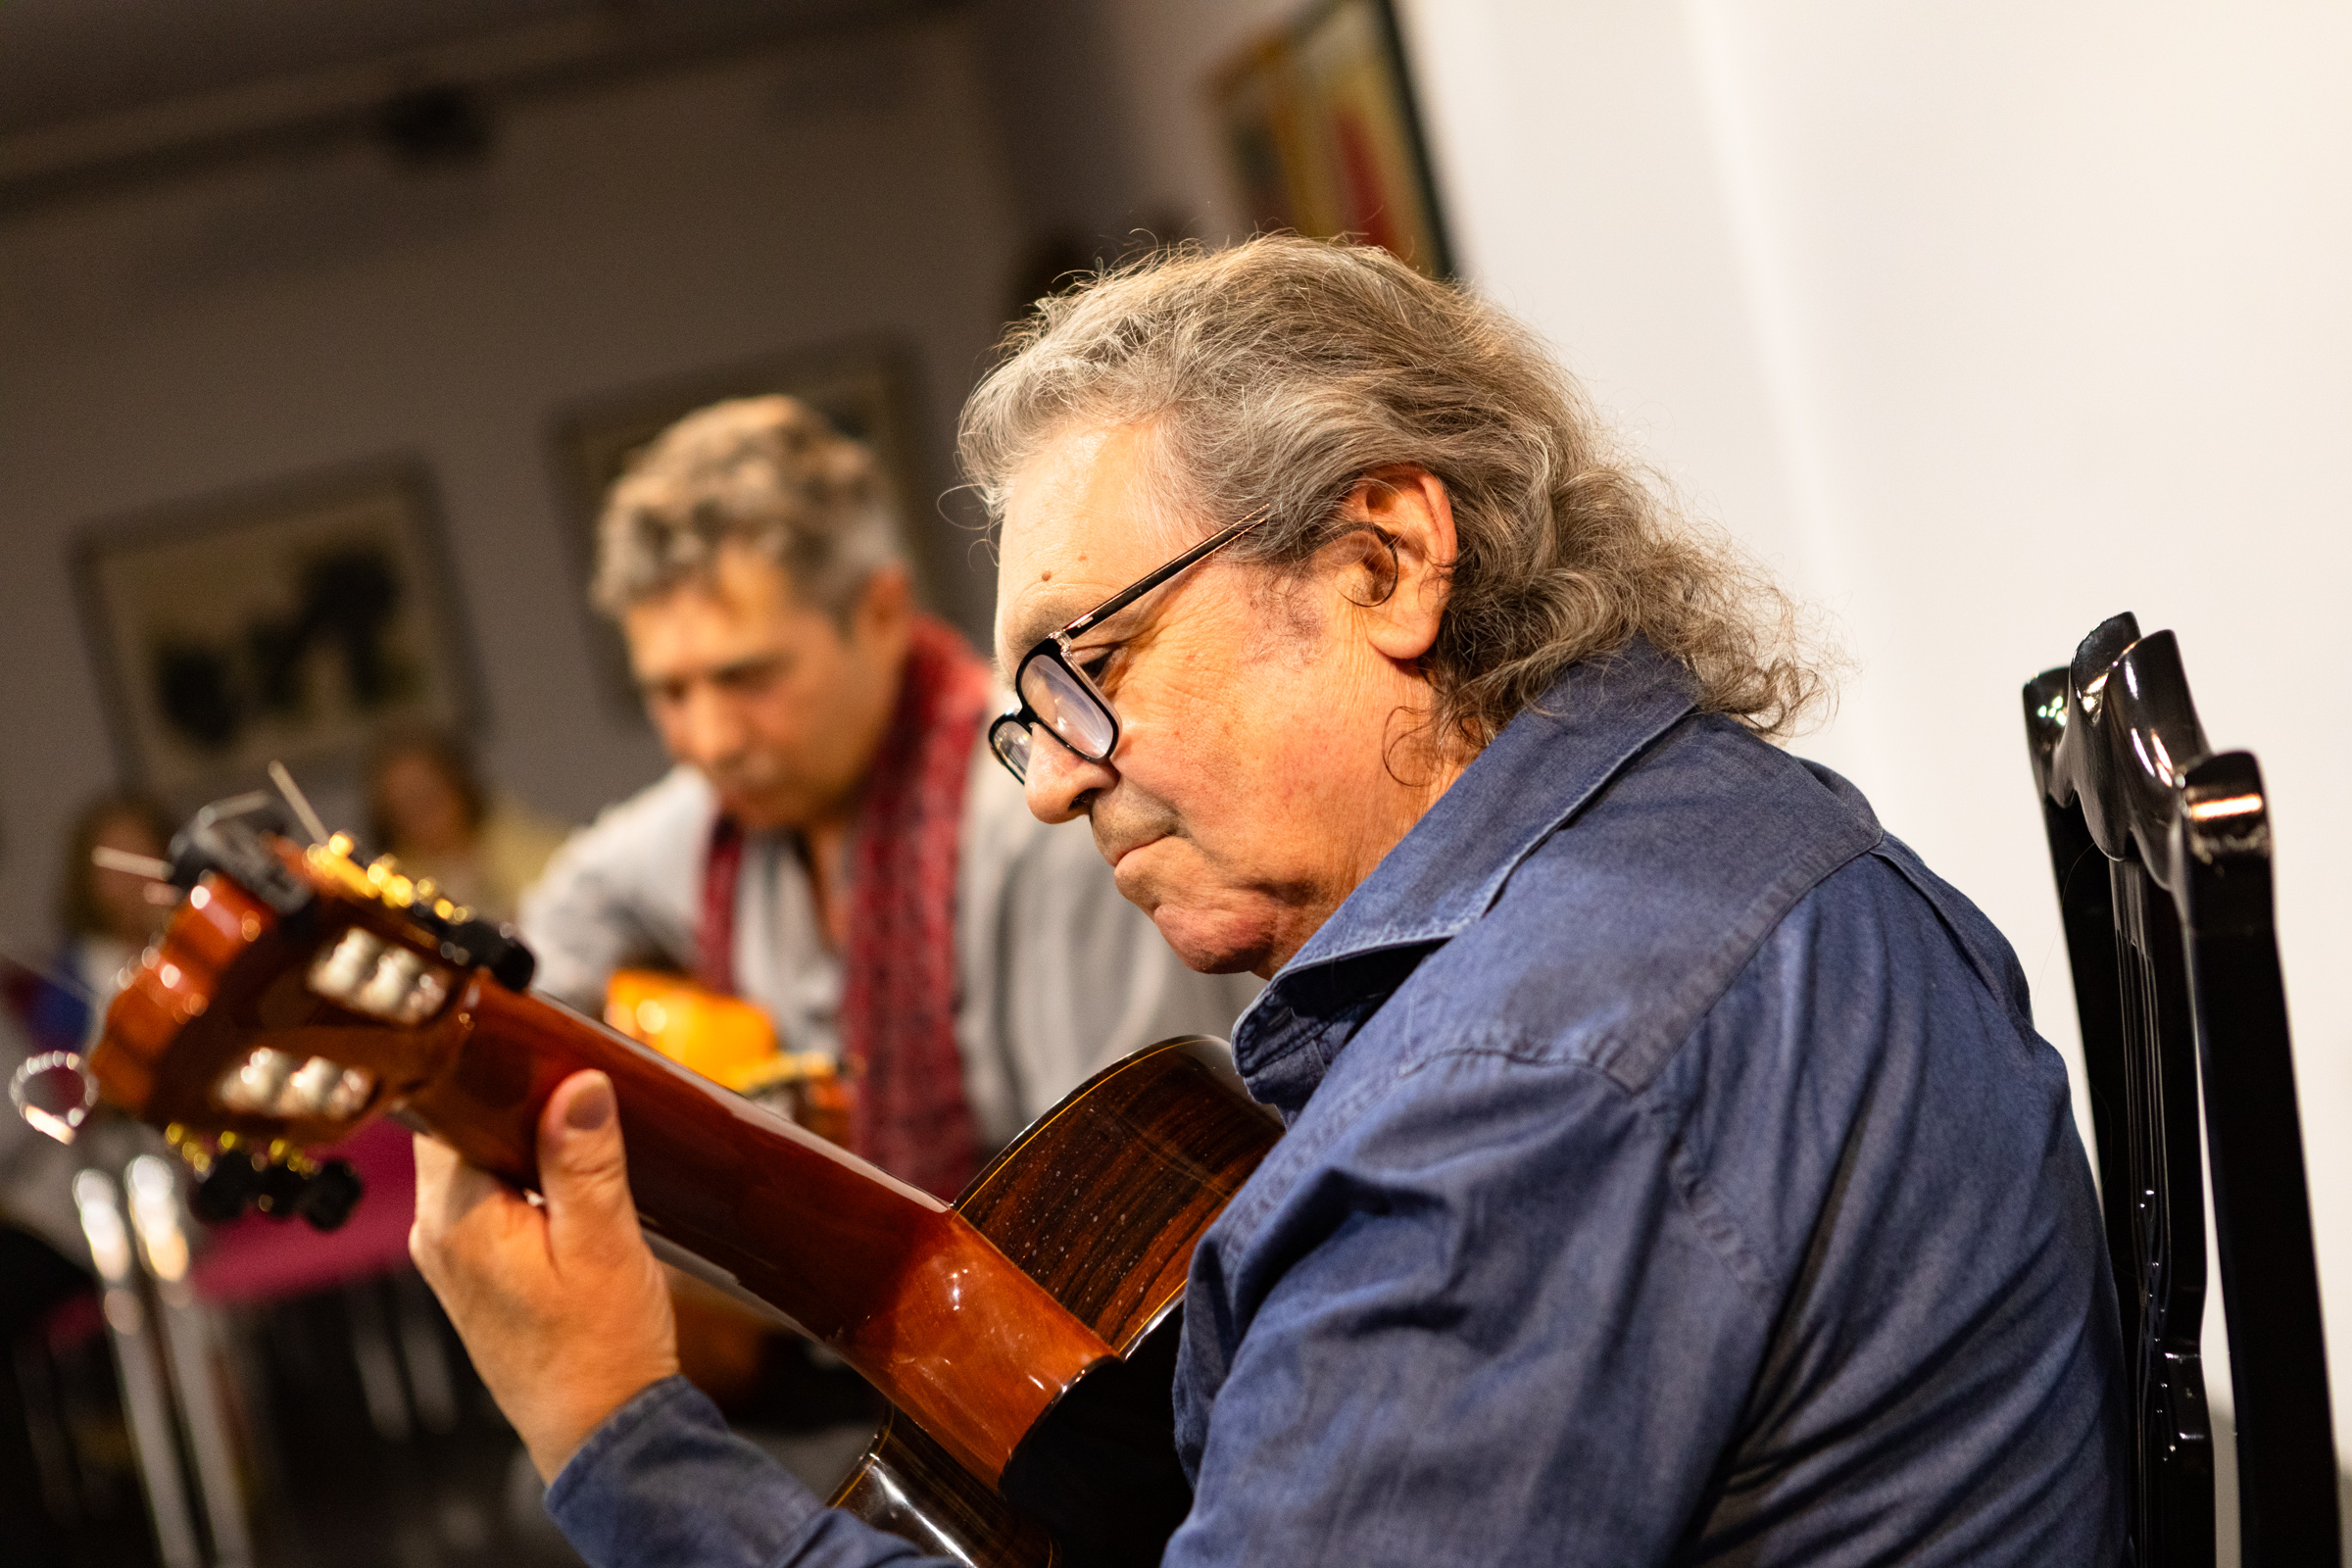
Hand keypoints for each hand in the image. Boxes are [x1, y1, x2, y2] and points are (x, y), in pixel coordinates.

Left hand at [410, 1070, 679, 1481]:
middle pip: (465, 1130)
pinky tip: (575, 1190)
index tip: (550, 1055)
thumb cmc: (600, 1351)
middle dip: (523, 1108)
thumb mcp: (604, 1242)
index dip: (501, 1073)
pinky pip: (491, 1197)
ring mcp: (451, 1255)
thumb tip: (579, 1083)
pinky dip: (529, 1181)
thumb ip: (585, 1160)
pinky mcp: (475, 1270)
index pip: (453, 1107)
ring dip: (529, 1145)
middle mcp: (437, 1234)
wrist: (599, 1428)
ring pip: (480, 1162)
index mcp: (456, 1219)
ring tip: (588, 1146)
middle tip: (585, 1097)